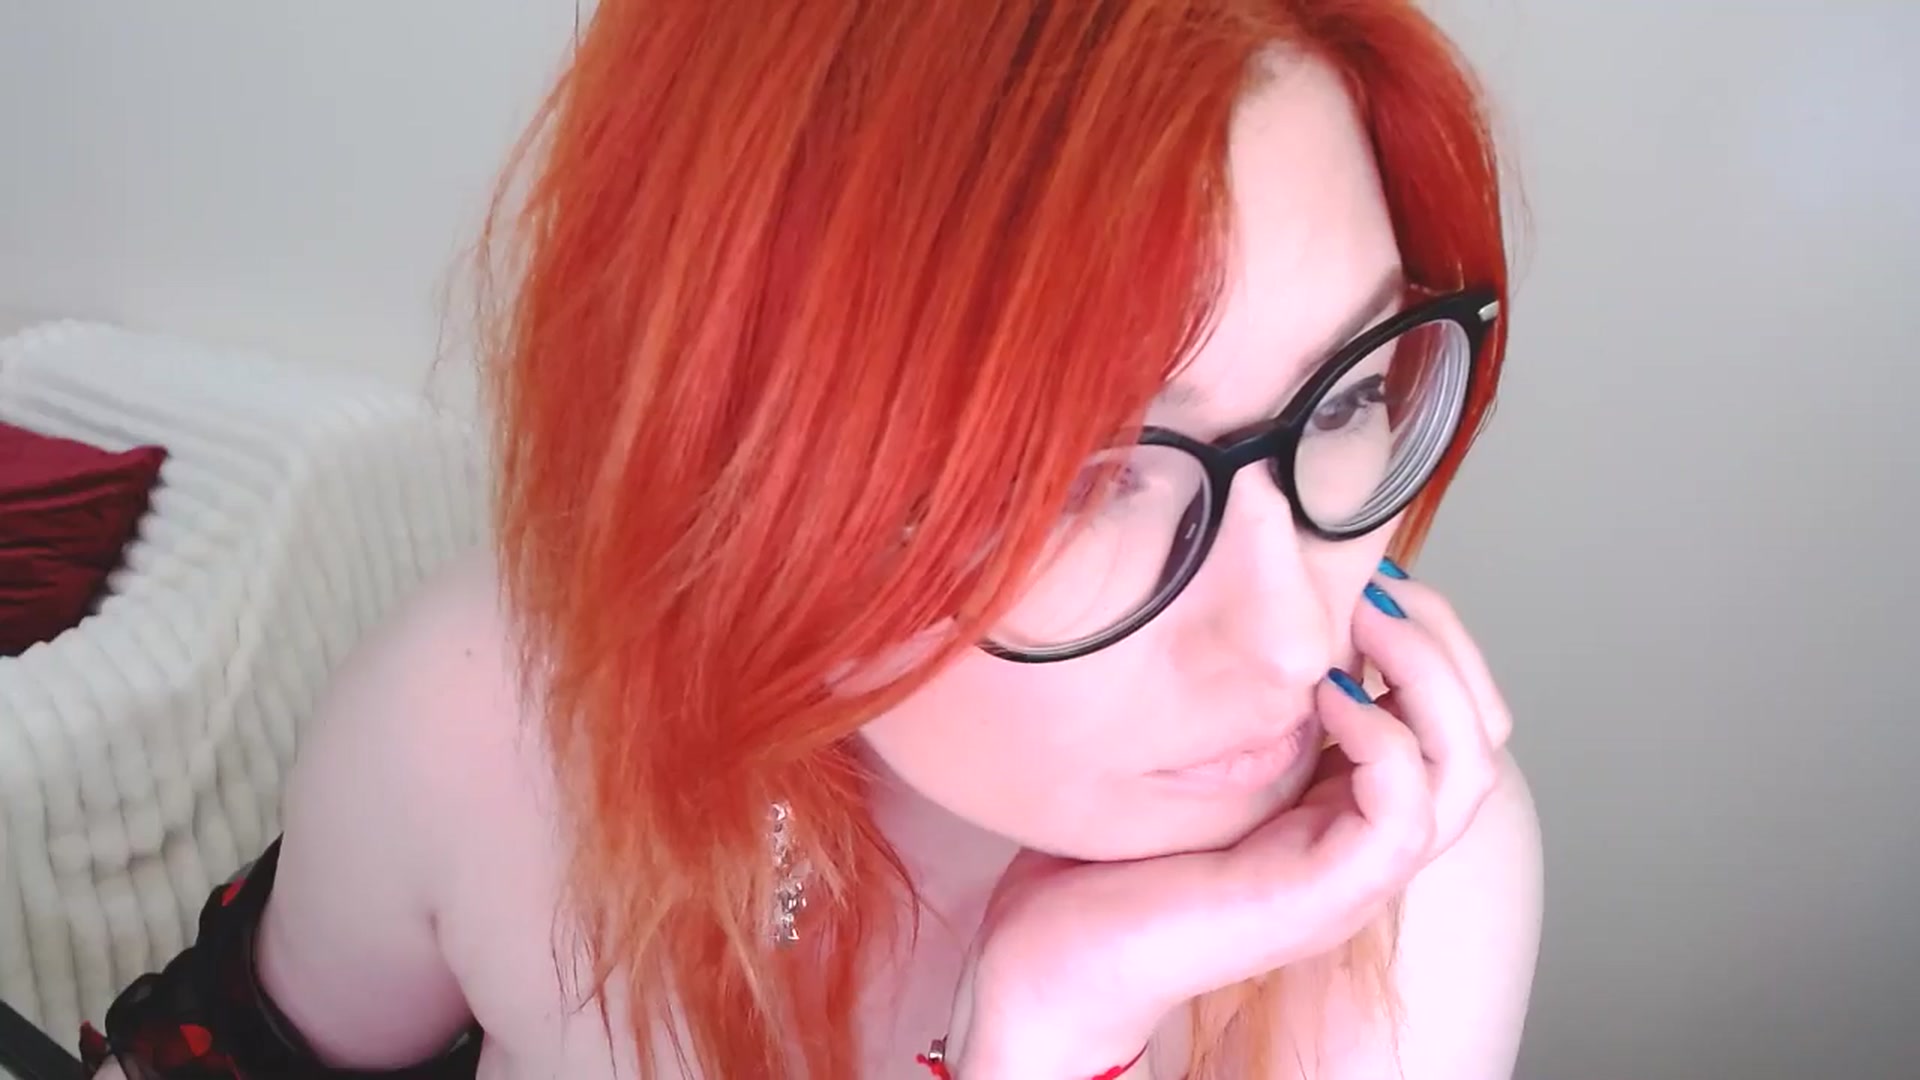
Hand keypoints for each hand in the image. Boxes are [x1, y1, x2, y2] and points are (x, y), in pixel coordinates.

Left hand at [945, 564, 1509, 1078]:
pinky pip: (1404, 814)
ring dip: (1427, 678)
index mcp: (1346, 800)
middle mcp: (1368, 837)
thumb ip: (1241, 691)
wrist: (1058, 955)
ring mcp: (1356, 873)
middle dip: (1444, 641)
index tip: (1367, 572)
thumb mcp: (1192, 747)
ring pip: (1466, 771)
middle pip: (1481, 734)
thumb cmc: (1109, 853)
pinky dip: (1381, 738)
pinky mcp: (1328, 896)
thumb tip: (1259, 590)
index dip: (1432, 631)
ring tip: (1361, 625)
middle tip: (1375, 587)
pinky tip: (1321, 694)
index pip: (1454, 712)